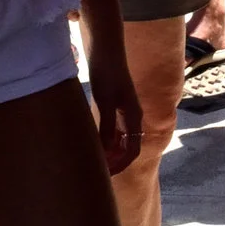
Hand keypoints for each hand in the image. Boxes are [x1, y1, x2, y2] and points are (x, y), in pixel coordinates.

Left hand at [82, 21, 144, 173]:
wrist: (106, 48)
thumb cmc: (107, 73)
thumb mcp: (105, 101)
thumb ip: (107, 127)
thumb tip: (106, 152)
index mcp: (134, 117)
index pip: (132, 151)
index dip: (119, 166)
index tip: (104, 177)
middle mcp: (132, 116)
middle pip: (127, 148)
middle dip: (114, 162)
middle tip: (96, 173)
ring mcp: (123, 110)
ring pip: (119, 140)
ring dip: (109, 152)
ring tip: (92, 161)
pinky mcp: (114, 104)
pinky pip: (113, 130)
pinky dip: (104, 140)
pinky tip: (90, 143)